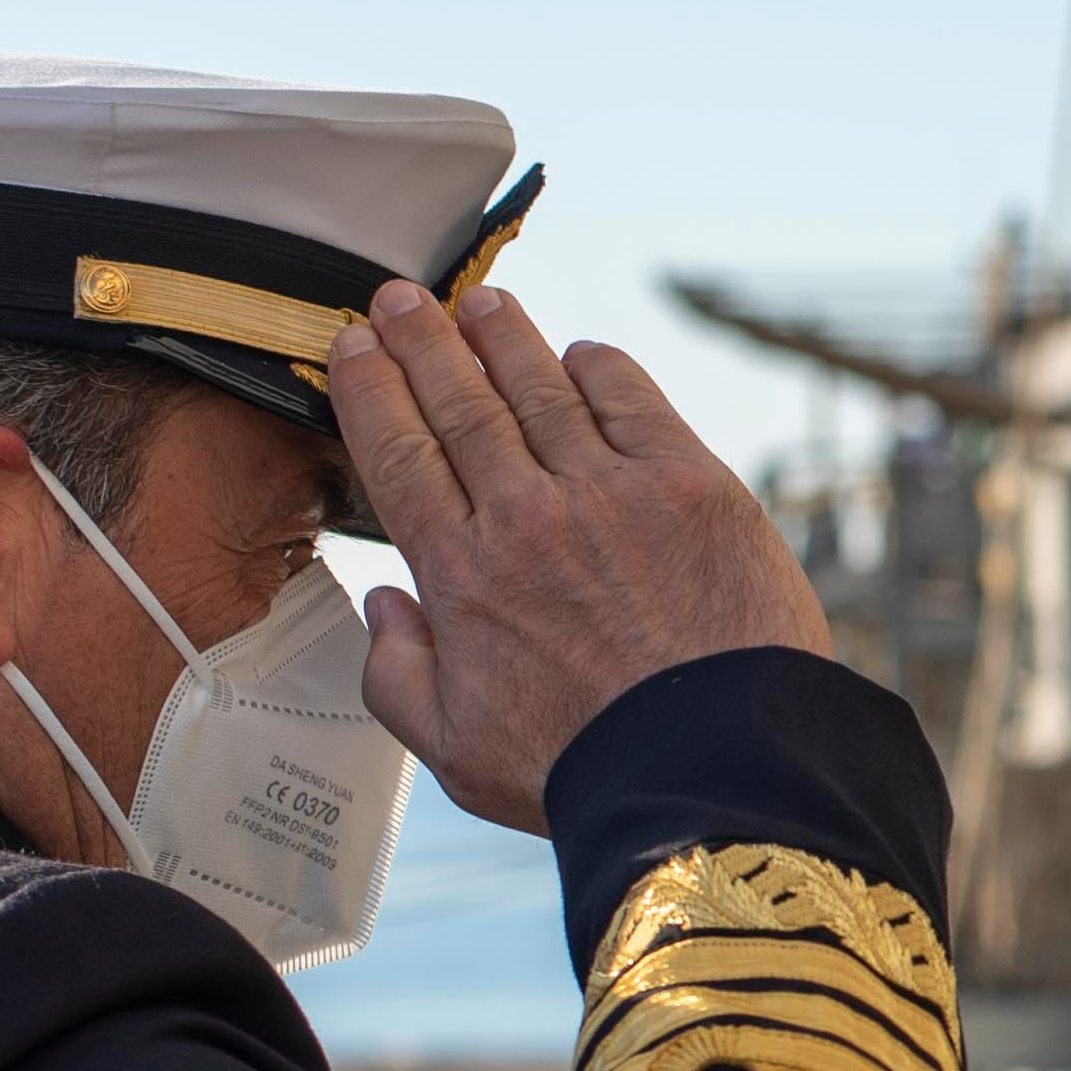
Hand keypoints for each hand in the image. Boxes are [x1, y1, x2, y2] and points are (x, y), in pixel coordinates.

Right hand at [332, 283, 834, 829]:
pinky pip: (636, 404)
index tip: (355, 346)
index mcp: (461, 576)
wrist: (715, 769)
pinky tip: (584, 353)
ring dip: (506, 338)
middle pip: (461, 405)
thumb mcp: (455, 753)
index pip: (399, 456)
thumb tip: (383, 604)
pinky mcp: (694, 487)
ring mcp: (613, 494)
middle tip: (400, 297)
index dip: (372, 390)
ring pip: (543, 390)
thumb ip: (399, 677)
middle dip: (424, 342)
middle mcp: (527, 518)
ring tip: (481, 303)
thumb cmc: (586, 772)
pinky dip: (603, 370)